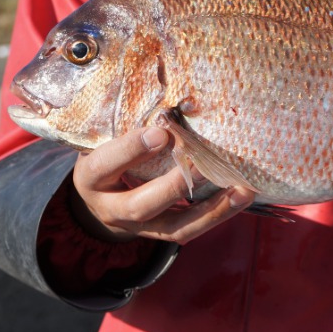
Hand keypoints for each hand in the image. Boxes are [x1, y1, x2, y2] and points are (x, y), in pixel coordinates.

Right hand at [72, 127, 254, 243]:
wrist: (101, 195)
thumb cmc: (108, 154)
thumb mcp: (104, 138)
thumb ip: (126, 124)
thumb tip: (168, 98)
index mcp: (91, 178)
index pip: (105, 165)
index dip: (131, 149)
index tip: (162, 132)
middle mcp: (111, 208)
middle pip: (140, 206)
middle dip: (173, 186)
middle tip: (203, 166)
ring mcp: (138, 226)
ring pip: (174, 228)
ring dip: (211, 210)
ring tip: (241, 191)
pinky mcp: (161, 233)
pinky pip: (190, 230)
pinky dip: (217, 214)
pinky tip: (239, 197)